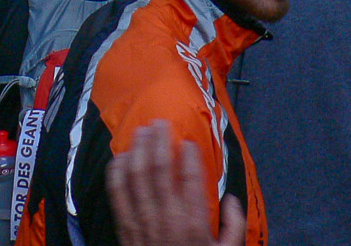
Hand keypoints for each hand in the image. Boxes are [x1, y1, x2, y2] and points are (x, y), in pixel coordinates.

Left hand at [106, 121, 245, 245]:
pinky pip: (117, 194)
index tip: (188, 140)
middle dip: (158, 141)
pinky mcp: (125, 228)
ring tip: (141, 131)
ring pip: (136, 176)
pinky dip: (117, 173)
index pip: (190, 178)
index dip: (188, 154)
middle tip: (160, 123)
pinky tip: (120, 158)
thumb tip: (231, 198)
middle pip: (159, 168)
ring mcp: (142, 221)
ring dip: (137, 150)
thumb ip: (233, 226)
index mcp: (193, 221)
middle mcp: (166, 216)